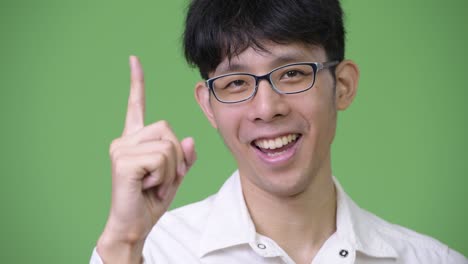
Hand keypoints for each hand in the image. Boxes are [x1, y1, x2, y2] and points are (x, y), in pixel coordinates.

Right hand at [97, 56, 195, 262]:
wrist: (135, 224)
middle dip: (176, 156)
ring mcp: (122, 148)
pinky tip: (148, 186)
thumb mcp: (175, 175)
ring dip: (171, 169)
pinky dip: (164, 176)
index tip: (134, 59)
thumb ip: (184, 157)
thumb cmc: (152, 199)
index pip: (137, 105)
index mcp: (135, 139)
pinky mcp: (123, 160)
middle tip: (162, 178)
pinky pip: (162, 158)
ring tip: (154, 183)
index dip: (138, 82)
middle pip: (167, 128)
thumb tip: (190, 140)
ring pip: (168, 145)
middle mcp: (125, 139)